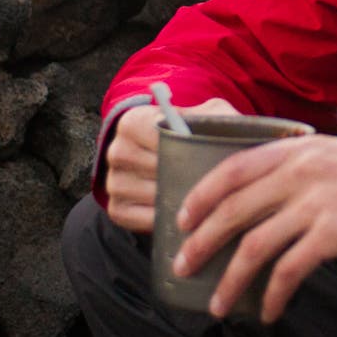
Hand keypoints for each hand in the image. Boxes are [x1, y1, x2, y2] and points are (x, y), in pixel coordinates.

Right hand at [104, 96, 237, 233]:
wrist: (168, 156)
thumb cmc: (191, 133)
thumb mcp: (205, 116)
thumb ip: (212, 115)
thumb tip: (222, 126)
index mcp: (132, 122)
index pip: (160, 136)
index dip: (188, 149)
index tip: (208, 156)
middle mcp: (116, 151)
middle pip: (157, 169)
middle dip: (186, 176)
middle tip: (213, 182)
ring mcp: (113, 182)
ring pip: (152, 196)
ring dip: (178, 200)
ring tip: (201, 198)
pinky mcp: (116, 209)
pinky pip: (142, 220)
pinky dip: (166, 220)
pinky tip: (183, 213)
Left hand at [173, 136, 336, 322]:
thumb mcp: (336, 155)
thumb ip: (298, 167)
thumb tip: (260, 200)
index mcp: (296, 148)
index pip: (232, 169)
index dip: (201, 196)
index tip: (182, 220)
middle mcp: (300, 171)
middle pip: (232, 210)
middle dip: (200, 243)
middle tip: (183, 268)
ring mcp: (316, 202)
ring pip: (253, 246)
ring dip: (230, 280)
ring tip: (218, 304)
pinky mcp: (335, 234)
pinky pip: (289, 271)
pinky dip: (272, 296)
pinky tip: (268, 313)